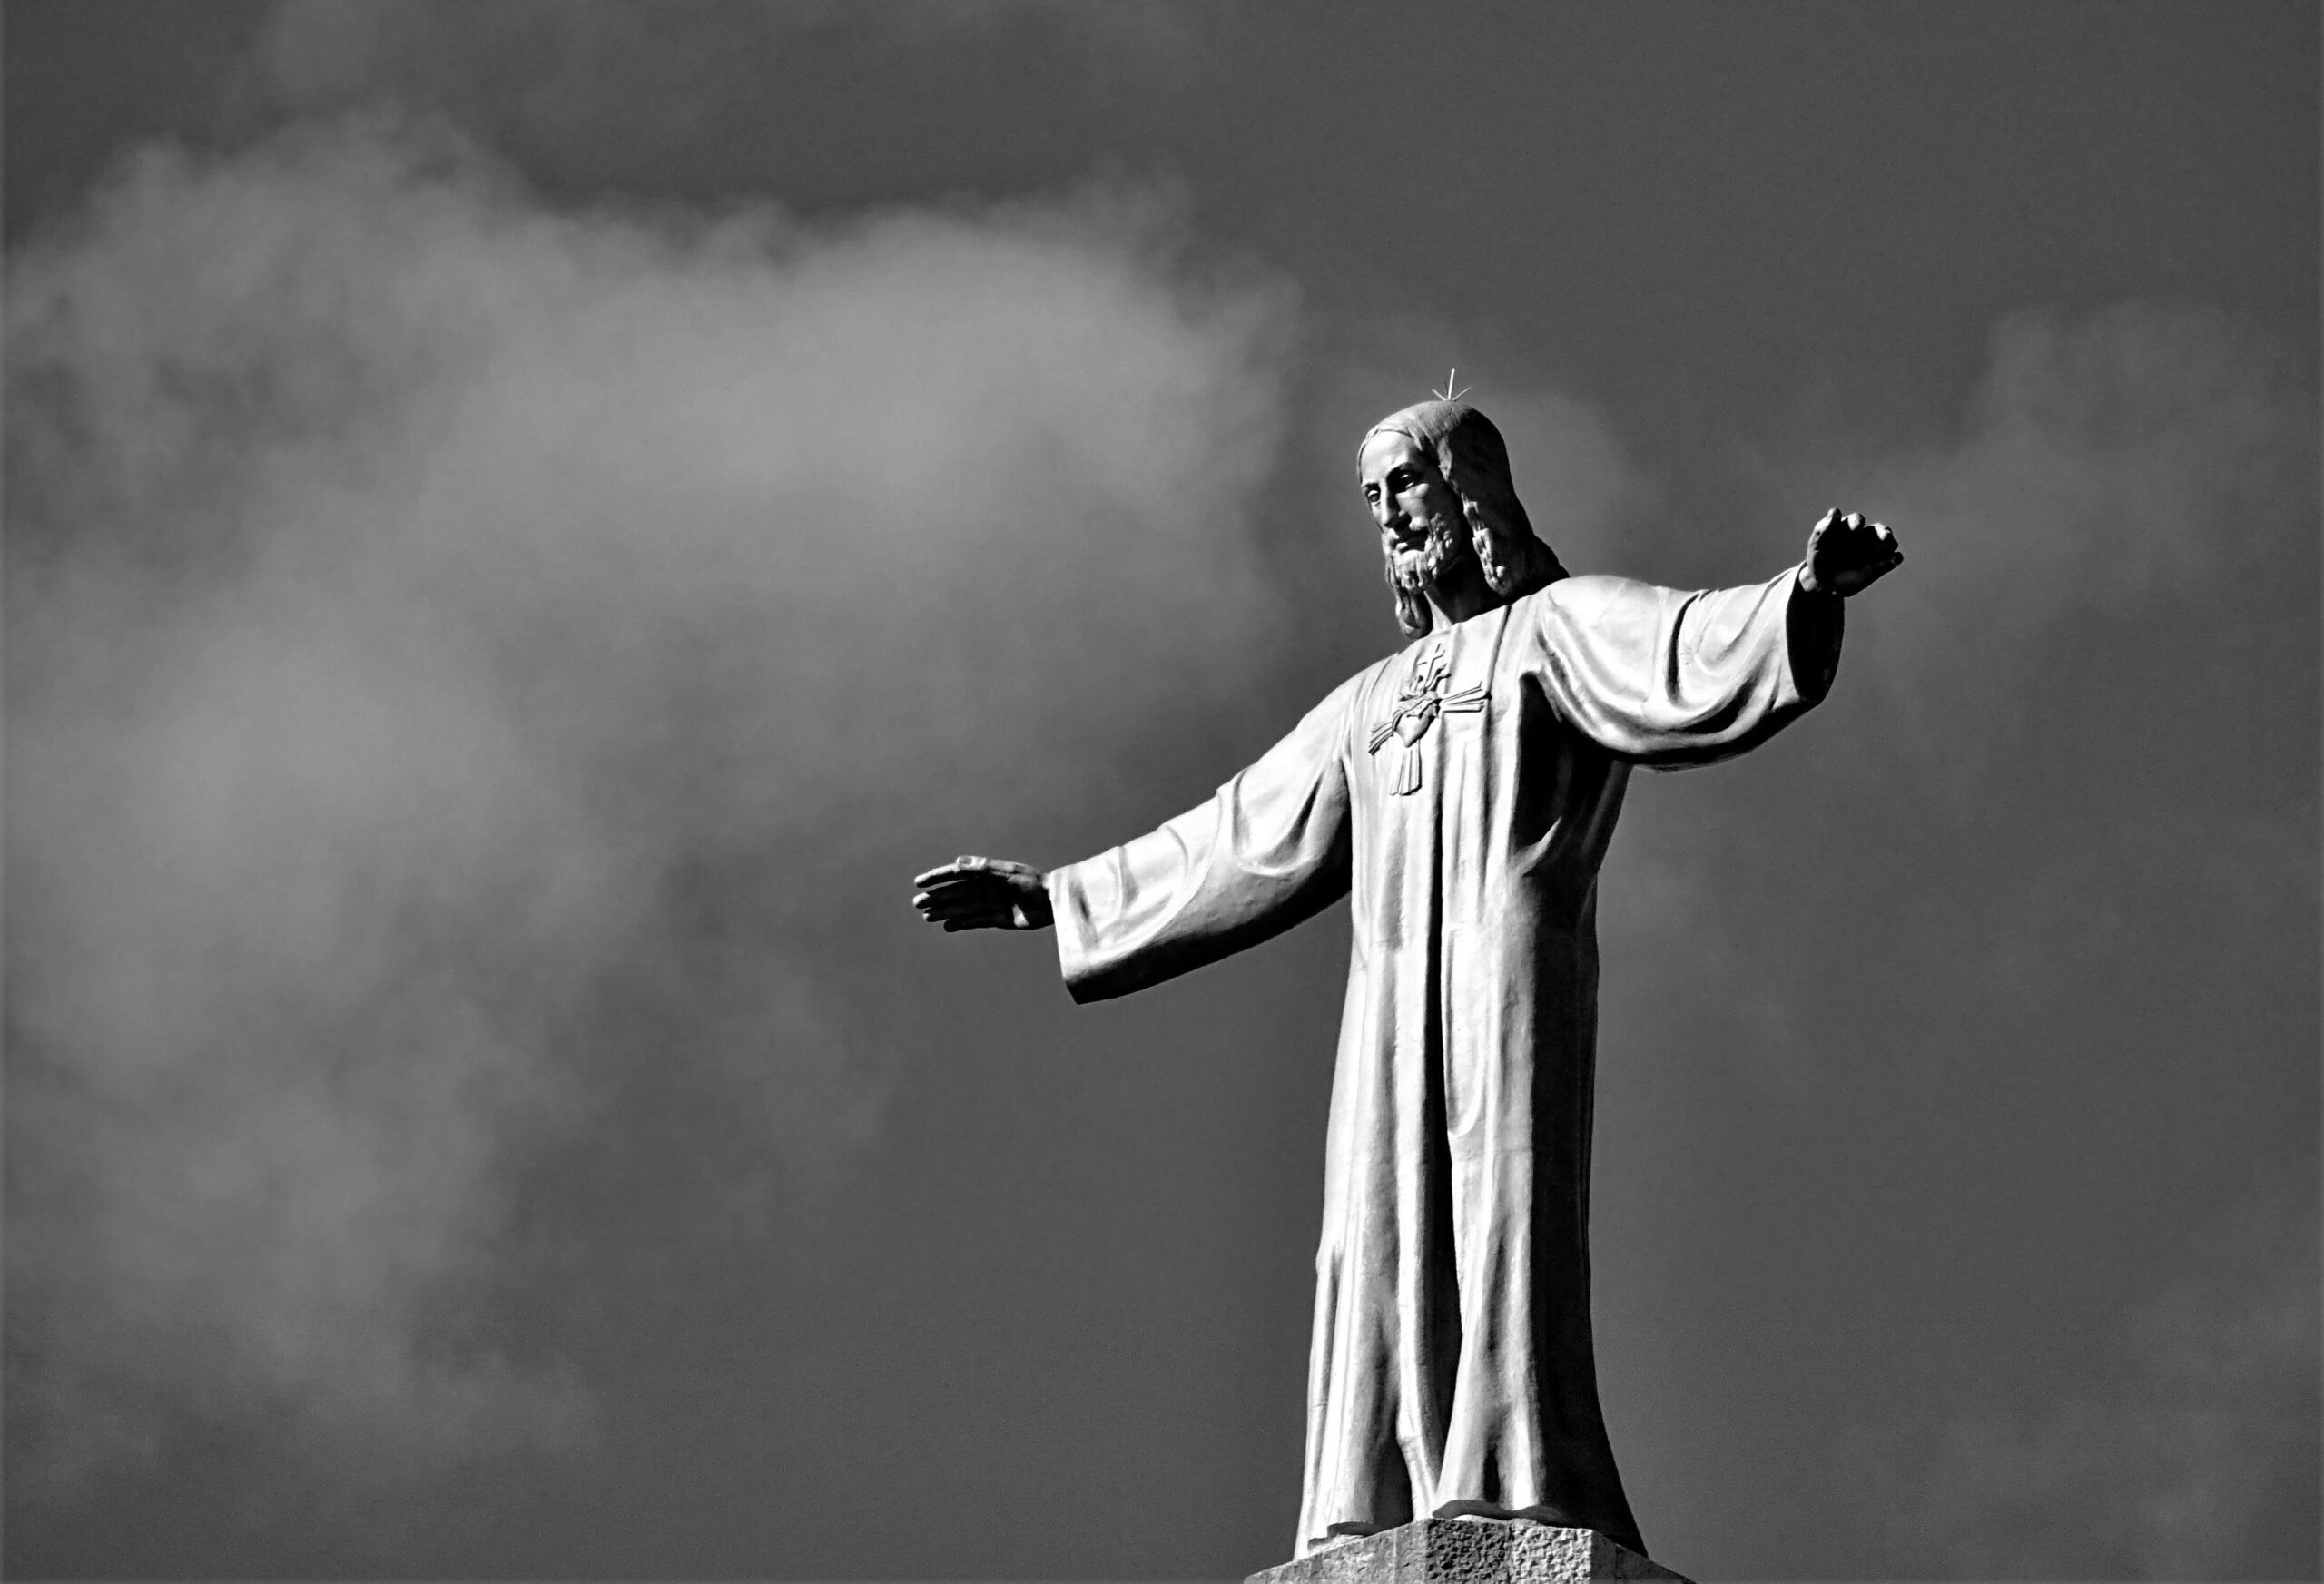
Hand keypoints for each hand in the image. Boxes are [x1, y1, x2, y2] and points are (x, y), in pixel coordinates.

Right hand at [912, 856, 1053, 931]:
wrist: (1055, 902)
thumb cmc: (1033, 882)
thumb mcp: (1007, 874)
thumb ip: (982, 869)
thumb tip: (956, 863)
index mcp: (986, 874)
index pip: (956, 875)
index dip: (937, 878)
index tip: (919, 883)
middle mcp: (986, 888)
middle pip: (956, 893)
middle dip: (936, 897)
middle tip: (916, 903)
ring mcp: (992, 903)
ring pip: (962, 908)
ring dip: (944, 911)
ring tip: (926, 916)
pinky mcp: (999, 919)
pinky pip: (975, 921)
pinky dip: (961, 924)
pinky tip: (946, 926)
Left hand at [1800, 509, 1903, 596]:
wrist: (1825, 585)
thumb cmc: (1818, 562)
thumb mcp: (1817, 546)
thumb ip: (1823, 529)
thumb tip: (1835, 511)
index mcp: (1849, 528)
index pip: (1856, 520)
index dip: (1856, 523)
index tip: (1855, 528)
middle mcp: (1864, 536)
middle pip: (1878, 530)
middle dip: (1883, 533)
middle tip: (1884, 537)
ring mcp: (1874, 550)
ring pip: (1888, 542)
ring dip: (1890, 544)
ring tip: (1888, 549)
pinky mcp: (1881, 565)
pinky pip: (1894, 559)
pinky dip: (1895, 558)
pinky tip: (1893, 560)